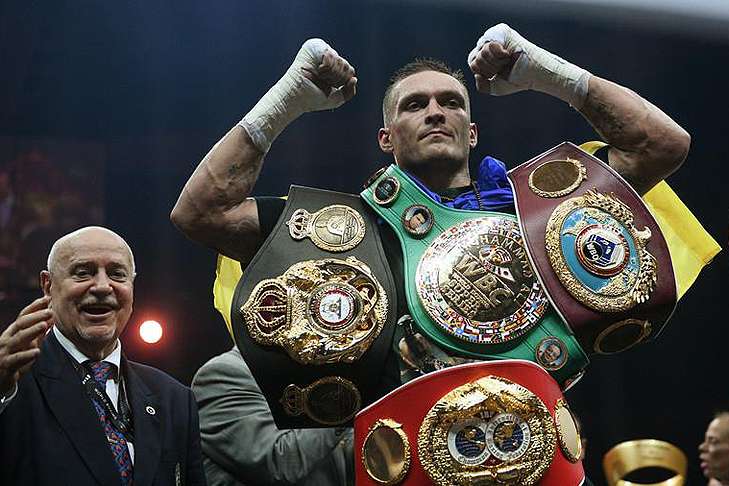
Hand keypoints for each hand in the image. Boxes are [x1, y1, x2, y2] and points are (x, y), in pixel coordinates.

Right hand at [0, 296, 51, 396]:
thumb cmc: (14, 359)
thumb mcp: (26, 344)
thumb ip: (37, 334)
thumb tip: (51, 320)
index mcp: (12, 332)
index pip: (23, 316)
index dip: (34, 307)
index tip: (47, 299)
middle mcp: (7, 339)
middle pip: (20, 324)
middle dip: (36, 316)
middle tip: (50, 311)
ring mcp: (5, 352)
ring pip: (18, 339)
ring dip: (32, 331)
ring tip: (44, 325)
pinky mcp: (6, 365)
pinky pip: (16, 359)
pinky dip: (27, 355)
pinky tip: (37, 352)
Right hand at [297, 39, 356, 110]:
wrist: (297, 98)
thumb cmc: (312, 98)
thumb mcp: (336, 99)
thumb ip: (349, 92)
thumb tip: (354, 78)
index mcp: (333, 66)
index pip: (349, 71)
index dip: (341, 82)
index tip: (327, 86)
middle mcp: (328, 55)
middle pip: (346, 66)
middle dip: (336, 79)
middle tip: (322, 81)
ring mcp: (321, 49)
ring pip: (340, 62)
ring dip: (330, 75)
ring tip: (318, 76)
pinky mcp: (314, 46)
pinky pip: (330, 57)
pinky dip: (325, 68)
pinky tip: (317, 70)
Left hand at [468, 23, 589, 106]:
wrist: (532, 75)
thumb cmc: (516, 80)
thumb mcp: (494, 88)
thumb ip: (480, 86)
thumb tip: (476, 75)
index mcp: (486, 56)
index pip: (472, 63)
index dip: (483, 72)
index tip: (497, 74)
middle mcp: (489, 44)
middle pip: (475, 59)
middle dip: (490, 69)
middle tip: (504, 66)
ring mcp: (495, 36)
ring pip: (481, 53)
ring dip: (495, 63)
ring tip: (507, 61)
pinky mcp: (501, 32)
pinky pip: (489, 45)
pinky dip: (498, 55)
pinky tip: (508, 55)